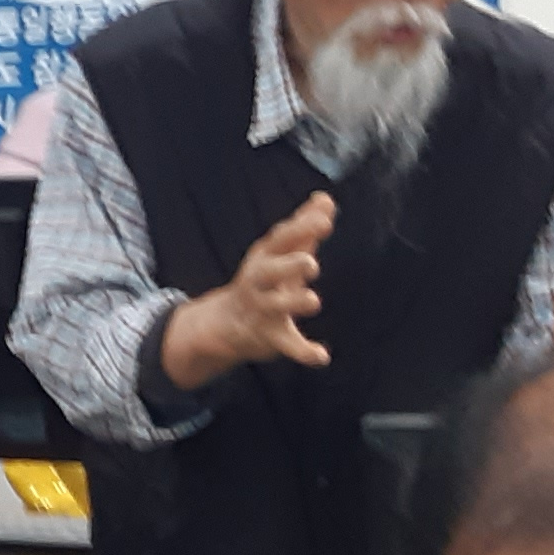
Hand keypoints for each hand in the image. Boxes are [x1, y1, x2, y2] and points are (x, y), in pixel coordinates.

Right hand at [167, 193, 334, 383]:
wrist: (227, 322)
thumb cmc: (265, 279)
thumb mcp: (281, 252)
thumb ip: (305, 226)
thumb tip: (326, 199)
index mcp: (265, 257)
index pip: (280, 239)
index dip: (301, 228)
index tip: (325, 218)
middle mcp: (260, 282)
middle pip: (270, 270)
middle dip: (289, 265)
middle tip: (312, 263)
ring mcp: (263, 310)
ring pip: (276, 307)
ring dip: (293, 302)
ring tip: (314, 300)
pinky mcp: (271, 337)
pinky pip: (287, 345)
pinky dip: (303, 352)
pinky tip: (322, 356)